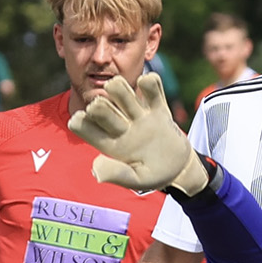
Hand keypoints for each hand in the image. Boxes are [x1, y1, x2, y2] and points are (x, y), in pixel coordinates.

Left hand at [68, 75, 207, 194]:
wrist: (180, 168)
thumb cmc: (155, 176)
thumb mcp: (137, 180)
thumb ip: (117, 175)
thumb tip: (95, 168)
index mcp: (111, 145)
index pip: (86, 129)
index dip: (81, 123)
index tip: (83, 119)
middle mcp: (121, 127)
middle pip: (103, 109)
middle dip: (99, 106)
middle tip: (97, 105)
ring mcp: (139, 116)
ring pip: (123, 93)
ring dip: (118, 88)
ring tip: (115, 86)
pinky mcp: (158, 109)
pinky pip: (152, 89)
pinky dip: (150, 82)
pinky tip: (146, 82)